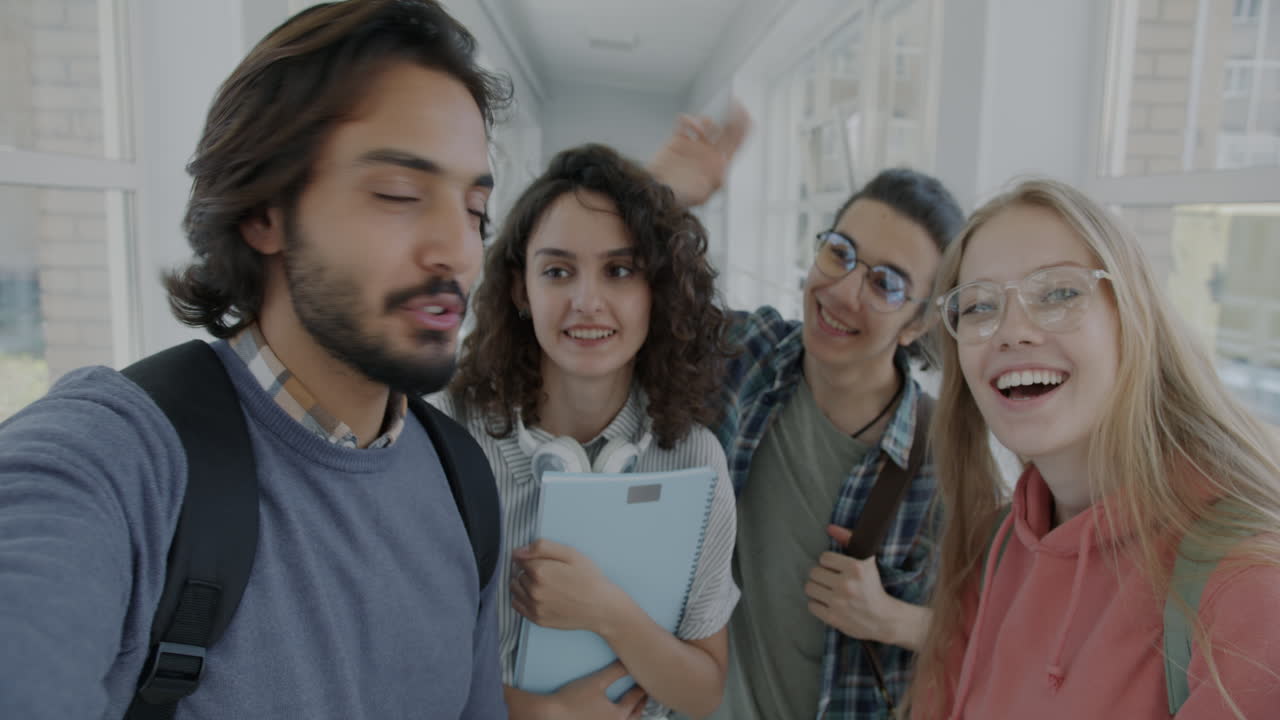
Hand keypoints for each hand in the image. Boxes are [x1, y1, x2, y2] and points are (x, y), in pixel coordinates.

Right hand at [506, 663, 646, 719]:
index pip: (634, 700)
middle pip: (633, 717)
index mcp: (618, 715)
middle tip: (643, 696)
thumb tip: (629, 662)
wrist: (550, 714)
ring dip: (630, 716)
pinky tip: (609, 715)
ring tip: (630, 708)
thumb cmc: (572, 699)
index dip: (640, 689)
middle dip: (640, 705)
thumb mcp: (597, 681)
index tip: (644, 683)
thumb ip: (616, 671)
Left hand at [511, 539, 621, 634]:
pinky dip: (522, 598)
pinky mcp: (537, 619)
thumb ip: (542, 547)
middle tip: (548, 573)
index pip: (520, 558)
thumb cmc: (589, 578)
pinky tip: (537, 595)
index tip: (544, 560)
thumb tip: (517, 552)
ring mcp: (534, 607)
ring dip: (523, 584)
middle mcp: (533, 590)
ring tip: (543, 584)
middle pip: (518, 573)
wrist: (601, 607)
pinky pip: (516, 604)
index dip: (531, 557)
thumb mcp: (571, 554)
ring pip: (515, 588)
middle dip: (528, 571)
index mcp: (540, 571)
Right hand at [647, 99, 751, 206]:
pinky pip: (685, 123)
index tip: (743, 111)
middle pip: (727, 129)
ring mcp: (694, 146)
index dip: (743, 125)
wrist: (654, 196)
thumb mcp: (702, 194)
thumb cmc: (678, 199)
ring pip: (707, 124)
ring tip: (699, 129)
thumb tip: (723, 165)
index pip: (737, 141)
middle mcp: (709, 154)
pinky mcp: (678, 141)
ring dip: (706, 122)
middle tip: (733, 103)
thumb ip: (714, 179)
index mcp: (719, 165)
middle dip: (732, 116)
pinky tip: (686, 123)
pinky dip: (687, 120)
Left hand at [804, 525, 899, 643]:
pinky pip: (811, 605)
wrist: (883, 619)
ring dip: (817, 589)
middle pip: (814, 572)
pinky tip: (827, 604)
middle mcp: (846, 584)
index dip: (829, 563)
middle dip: (821, 576)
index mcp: (856, 568)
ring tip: (827, 591)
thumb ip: (849, 540)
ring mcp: (838, 602)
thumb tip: (829, 528)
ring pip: (809, 588)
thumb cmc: (873, 588)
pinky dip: (817, 604)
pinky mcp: (833, 618)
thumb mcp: (866, 562)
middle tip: (830, 581)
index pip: (824, 558)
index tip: (836, 569)